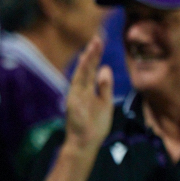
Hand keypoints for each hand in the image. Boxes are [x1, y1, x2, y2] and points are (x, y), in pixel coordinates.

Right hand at [64, 37, 114, 152]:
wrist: (85, 143)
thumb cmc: (95, 125)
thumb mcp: (105, 102)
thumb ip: (105, 86)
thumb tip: (106, 68)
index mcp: (86, 90)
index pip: (91, 69)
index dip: (95, 56)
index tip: (99, 42)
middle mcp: (79, 90)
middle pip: (86, 68)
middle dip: (92, 53)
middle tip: (98, 37)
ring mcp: (75, 95)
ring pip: (81, 72)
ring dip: (88, 58)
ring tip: (94, 44)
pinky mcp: (74, 101)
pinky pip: (78, 82)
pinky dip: (83, 70)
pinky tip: (88, 60)